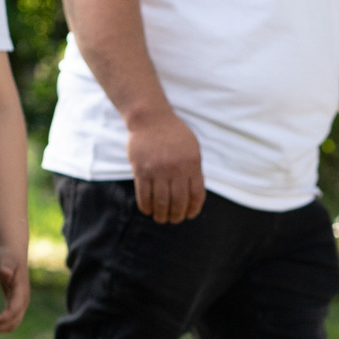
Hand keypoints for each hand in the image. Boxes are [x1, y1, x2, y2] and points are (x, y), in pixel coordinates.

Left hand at [0, 241, 30, 333]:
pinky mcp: (14, 304)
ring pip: (13, 324)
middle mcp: (23, 300)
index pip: (14, 310)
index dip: (3, 318)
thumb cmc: (8, 256)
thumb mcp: (5, 259)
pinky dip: (0, 325)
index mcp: (22, 291)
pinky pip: (10, 321)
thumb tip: (5, 272)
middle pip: (14, 321)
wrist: (13, 255)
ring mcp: (20, 303)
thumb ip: (6, 266)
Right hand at [127, 109, 204, 223]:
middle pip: (178, 202)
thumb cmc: (173, 134)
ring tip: (160, 218)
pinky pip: (144, 195)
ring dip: (161, 215)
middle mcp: (177, 168)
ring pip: (161, 202)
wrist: (151, 118)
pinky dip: (147, 206)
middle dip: (176, 216)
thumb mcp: (192, 148)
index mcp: (193, 164)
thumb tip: (194, 196)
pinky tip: (148, 210)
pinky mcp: (141, 170)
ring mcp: (158, 170)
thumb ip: (194, 170)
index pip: (196, 194)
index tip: (189, 215)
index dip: (193, 209)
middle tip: (173, 220)